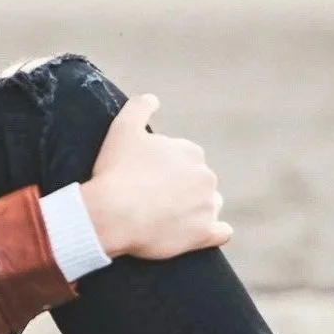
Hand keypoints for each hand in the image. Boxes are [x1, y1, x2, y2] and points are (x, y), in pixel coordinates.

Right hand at [78, 94, 230, 259]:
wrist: (112, 214)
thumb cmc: (116, 171)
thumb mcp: (122, 128)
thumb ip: (139, 107)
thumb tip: (152, 99)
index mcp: (191, 152)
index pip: (184, 158)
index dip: (165, 167)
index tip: (147, 176)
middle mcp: (206, 177)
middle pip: (197, 181)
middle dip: (181, 187)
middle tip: (152, 197)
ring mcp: (208, 207)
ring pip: (209, 204)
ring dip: (196, 209)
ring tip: (167, 217)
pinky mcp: (204, 234)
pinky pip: (221, 232)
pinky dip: (214, 231)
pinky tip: (200, 231)